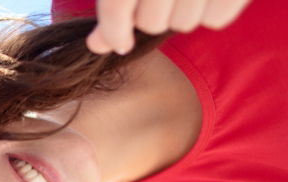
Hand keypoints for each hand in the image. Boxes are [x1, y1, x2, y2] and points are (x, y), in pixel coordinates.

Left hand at [86, 0, 251, 53]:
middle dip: (149, 17)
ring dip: (179, 14)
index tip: (120, 43)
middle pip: (150, 22)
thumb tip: (97, 46)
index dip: (113, 32)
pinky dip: (209, 11)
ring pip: (182, 24)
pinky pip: (215, 19)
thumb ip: (115, 5)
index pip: (118, 7)